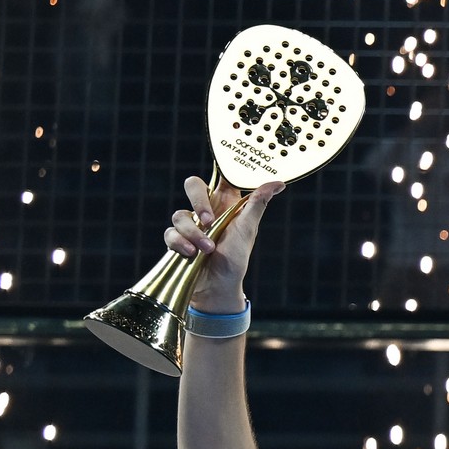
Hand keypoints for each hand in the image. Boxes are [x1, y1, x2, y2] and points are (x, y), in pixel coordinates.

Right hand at [164, 174, 284, 311]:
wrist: (218, 287)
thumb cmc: (235, 257)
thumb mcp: (248, 229)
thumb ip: (257, 204)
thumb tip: (278, 183)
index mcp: (226, 204)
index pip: (221, 178)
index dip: (221, 167)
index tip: (222, 161)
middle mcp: (206, 210)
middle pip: (192, 185)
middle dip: (197, 199)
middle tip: (208, 219)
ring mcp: (190, 225)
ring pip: (179, 214)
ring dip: (194, 233)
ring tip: (207, 249)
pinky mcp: (177, 240)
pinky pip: (170, 233)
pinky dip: (180, 243)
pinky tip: (191, 253)